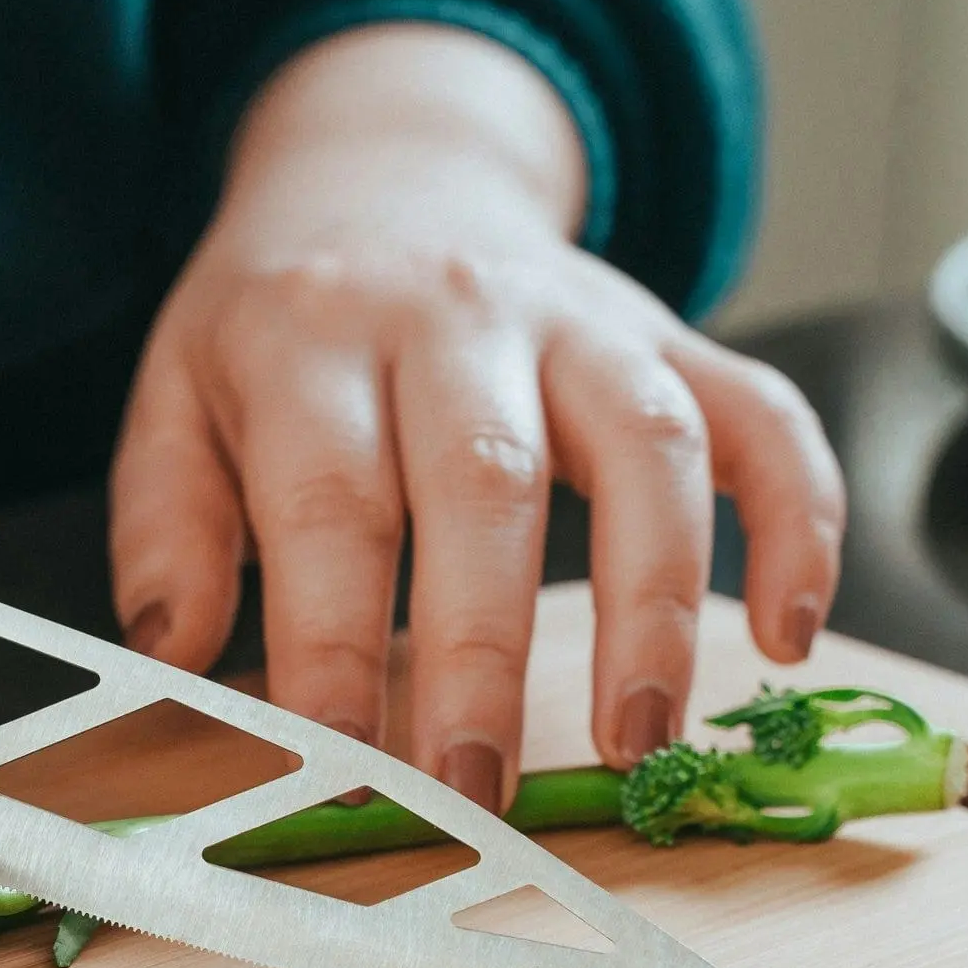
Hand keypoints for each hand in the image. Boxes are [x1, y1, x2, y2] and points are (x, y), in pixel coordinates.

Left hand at [110, 25, 844, 805]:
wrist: (383, 176)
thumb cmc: (276, 326)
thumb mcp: (176, 398)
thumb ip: (168, 524)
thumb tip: (173, 657)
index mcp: (310, 343)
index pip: (327, 504)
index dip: (330, 645)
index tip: (334, 766)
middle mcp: (452, 320)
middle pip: (483, 483)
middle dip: (482, 654)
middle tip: (475, 792)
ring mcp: (577, 320)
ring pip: (646, 443)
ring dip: (656, 599)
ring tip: (642, 740)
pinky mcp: (666, 335)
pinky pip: (761, 413)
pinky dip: (799, 517)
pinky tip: (790, 631)